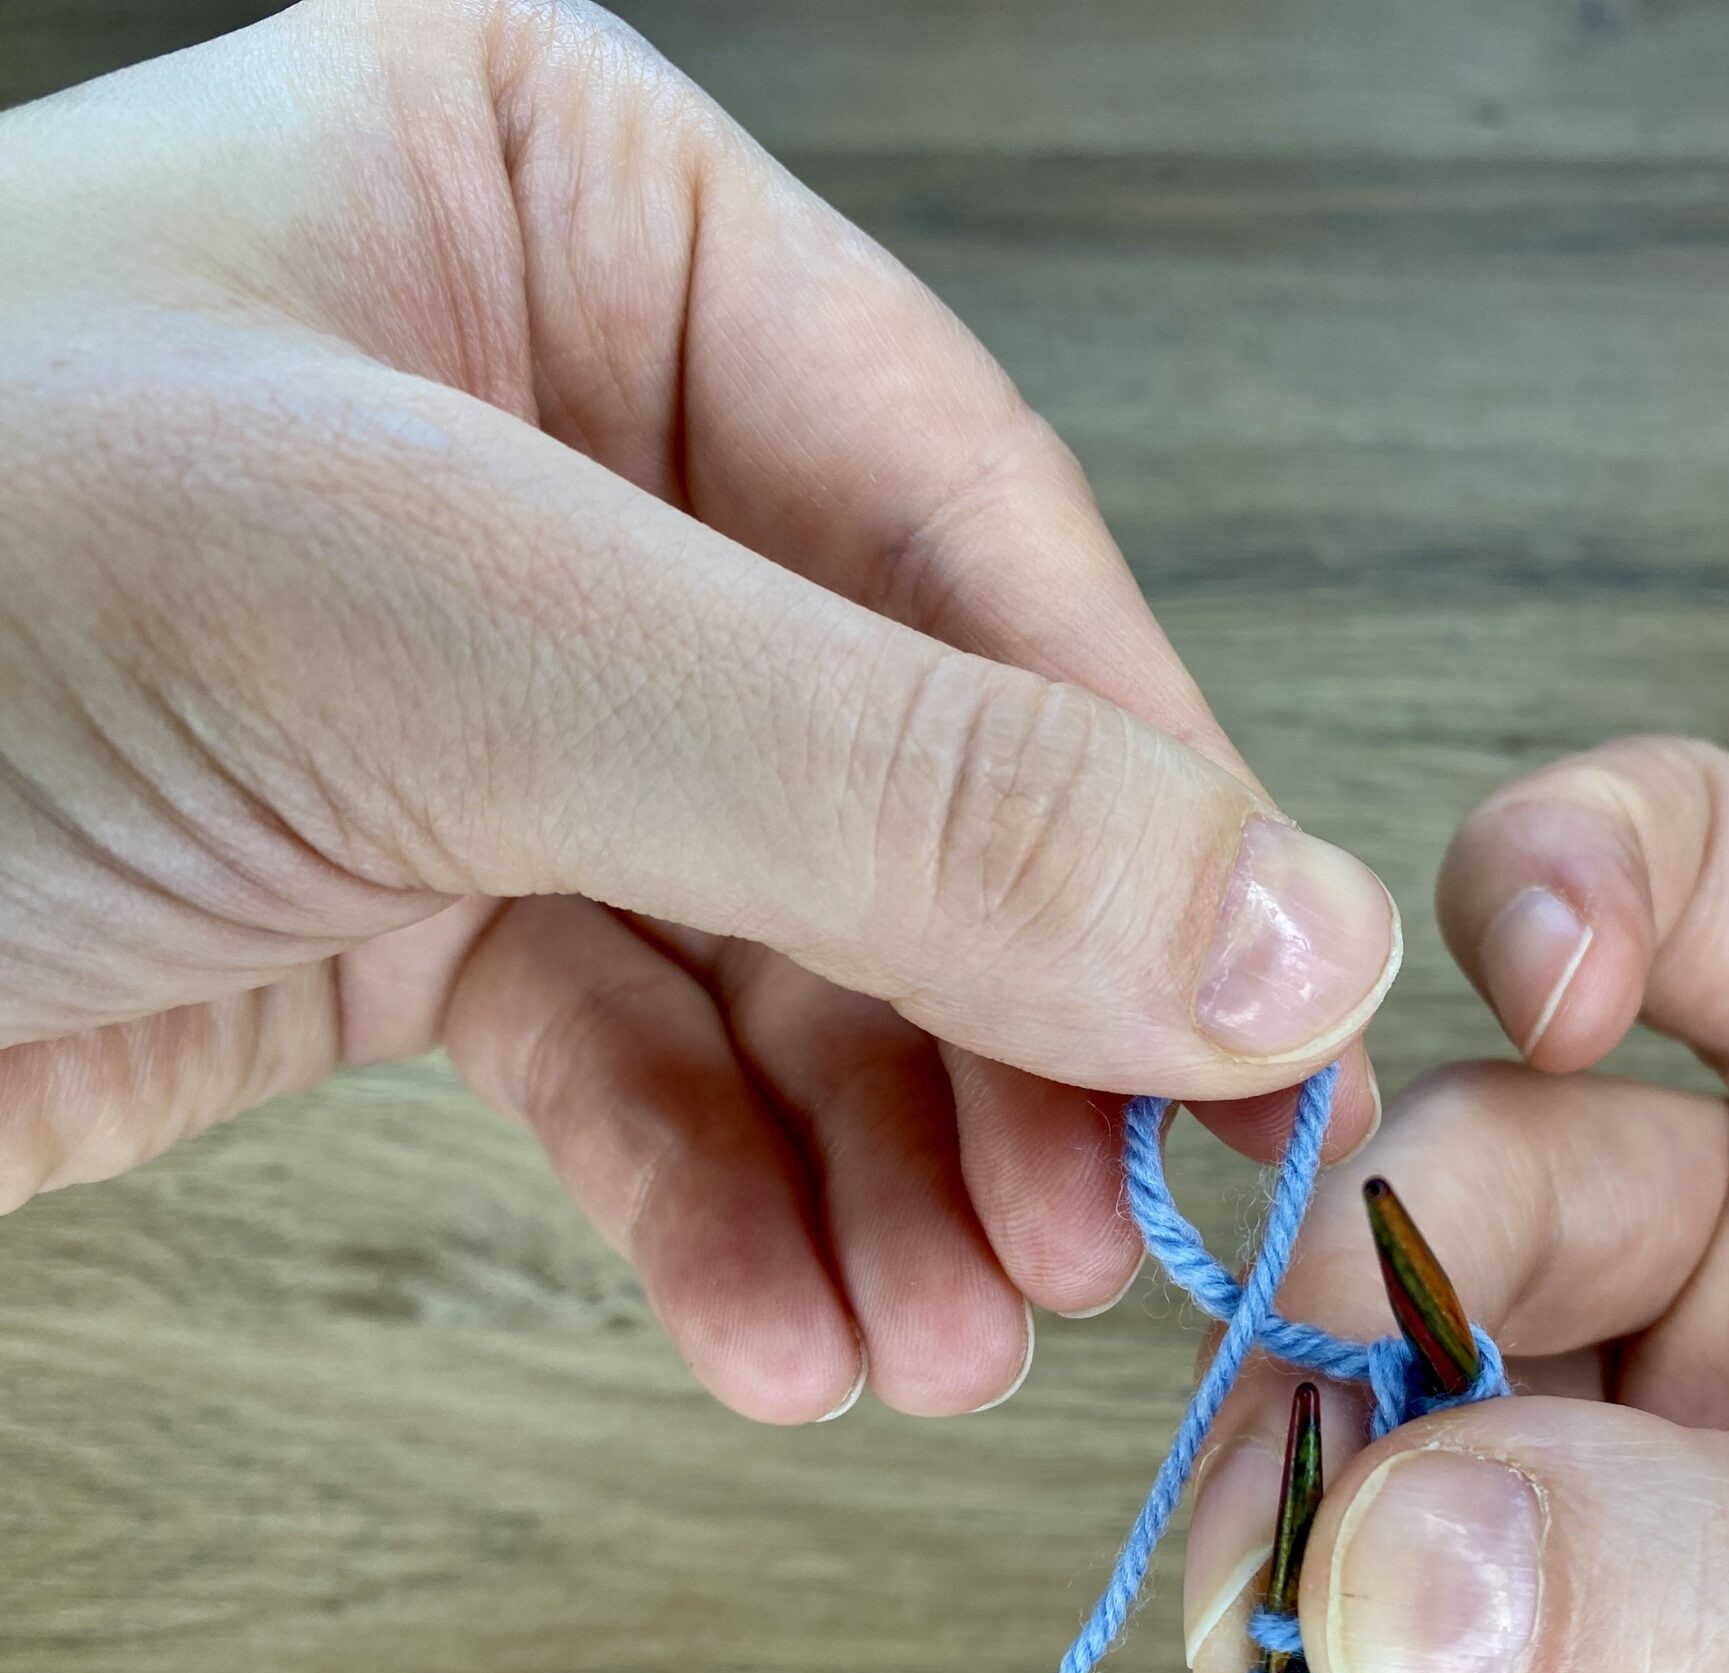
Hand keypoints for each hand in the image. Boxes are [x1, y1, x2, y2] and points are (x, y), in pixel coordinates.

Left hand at [0, 0, 1392, 1422]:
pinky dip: (726, 1205)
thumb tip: (1273, 927)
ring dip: (890, 1163)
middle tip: (1115, 1236)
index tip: (1256, 1042)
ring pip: (792, 937)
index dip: (1137, 803)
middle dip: (1006, 1028)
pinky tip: (787, 1326)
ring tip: (953, 1334)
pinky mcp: (397, 878)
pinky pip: (635, 1048)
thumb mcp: (434, 631)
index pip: (973, 528)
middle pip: (909, 756)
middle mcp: (553, 433)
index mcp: (579, 223)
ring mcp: (484, 669)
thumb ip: (893, 781)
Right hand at [1183, 737, 1728, 1672]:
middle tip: (1351, 1479)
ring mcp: (1647, 1441)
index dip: (1581, 871)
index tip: (1532, 999)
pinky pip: (1396, 1612)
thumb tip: (1410, 1548)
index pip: (1714, 874)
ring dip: (1361, 1553)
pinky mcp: (1563, 1627)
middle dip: (1391, 1303)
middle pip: (1488, 1156)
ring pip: (1389, 1392)